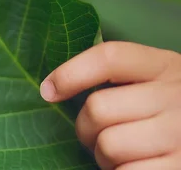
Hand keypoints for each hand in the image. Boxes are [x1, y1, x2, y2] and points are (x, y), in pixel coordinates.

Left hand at [40, 41, 180, 169]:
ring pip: (108, 145)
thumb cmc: (171, 114)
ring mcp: (180, 133)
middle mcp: (176, 96)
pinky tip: (135, 167)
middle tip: (98, 138)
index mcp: (165, 67)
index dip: (71, 73)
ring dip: (104, 157)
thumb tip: (54, 88)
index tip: (48, 91)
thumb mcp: (156, 84)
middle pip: (97, 108)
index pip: (109, 57)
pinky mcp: (179, 168)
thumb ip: (121, 79)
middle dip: (87, 129)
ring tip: (122, 155)